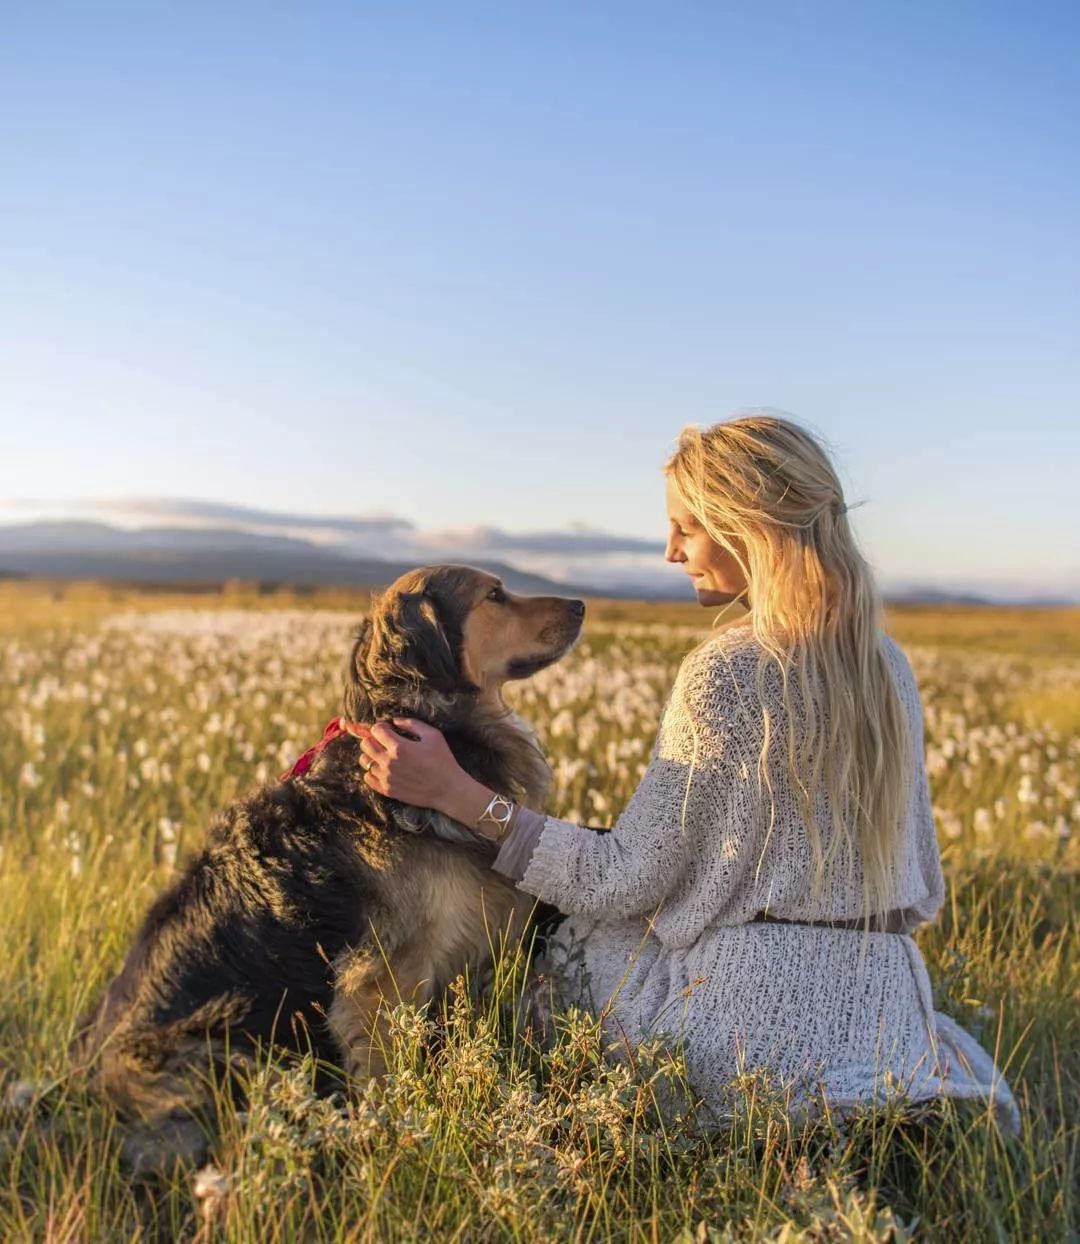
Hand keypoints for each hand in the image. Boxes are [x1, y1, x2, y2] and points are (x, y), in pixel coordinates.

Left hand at [351, 718, 492, 826]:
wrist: (448, 790)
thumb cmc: (443, 761)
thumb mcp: (433, 735)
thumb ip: (412, 724)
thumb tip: (395, 721)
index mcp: (399, 747)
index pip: (376, 730)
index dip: (382, 727)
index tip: (389, 730)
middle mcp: (389, 762)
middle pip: (365, 744)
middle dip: (374, 739)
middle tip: (385, 742)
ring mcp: (386, 777)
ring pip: (364, 761)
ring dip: (372, 755)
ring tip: (385, 756)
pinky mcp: (387, 790)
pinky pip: (367, 777)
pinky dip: (372, 771)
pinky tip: (384, 770)